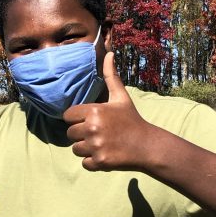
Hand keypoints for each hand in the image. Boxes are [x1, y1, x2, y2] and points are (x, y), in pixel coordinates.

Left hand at [63, 52, 153, 170]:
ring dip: (86, 149)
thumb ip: (111, 76)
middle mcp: (92, 128)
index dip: (78, 119)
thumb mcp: (121, 97)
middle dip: (81, 135)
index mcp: (94, 111)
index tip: (91, 121)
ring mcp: (95, 146)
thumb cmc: (132, 119)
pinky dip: (93, 162)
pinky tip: (106, 154)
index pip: (68, 116)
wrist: (147, 145)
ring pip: (76, 149)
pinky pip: (85, 163)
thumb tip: (109, 53)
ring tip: (103, 144)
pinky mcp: (99, 162)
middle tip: (99, 134)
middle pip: (70, 134)